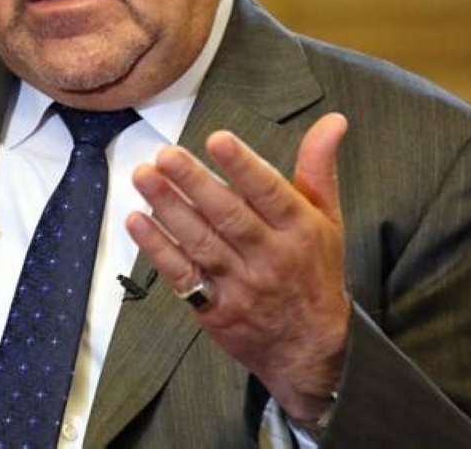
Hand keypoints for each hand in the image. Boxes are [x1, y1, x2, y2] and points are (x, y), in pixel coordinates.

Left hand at [126, 113, 349, 420]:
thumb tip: (334, 120)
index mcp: (300, 230)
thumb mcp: (327, 220)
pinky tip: (137, 221)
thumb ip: (318, 168)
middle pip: (229, 216)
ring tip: (143, 176)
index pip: (270, 192)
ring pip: (201, 242)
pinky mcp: (215, 308)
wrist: (311, 350)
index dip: (243, 166)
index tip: (218, 139)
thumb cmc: (315, 272)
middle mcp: (270, 256)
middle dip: (195, 183)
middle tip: (166, 155)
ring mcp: (241, 284)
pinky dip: (158, 249)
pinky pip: (183, 275)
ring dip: (169, 208)